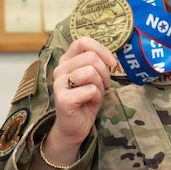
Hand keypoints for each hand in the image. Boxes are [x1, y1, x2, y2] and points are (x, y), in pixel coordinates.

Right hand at [45, 37, 117, 161]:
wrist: (74, 127)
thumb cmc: (86, 100)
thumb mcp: (94, 78)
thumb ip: (97, 64)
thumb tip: (110, 59)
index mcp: (67, 61)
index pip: (83, 42)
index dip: (101, 50)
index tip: (111, 63)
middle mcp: (60, 69)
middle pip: (91, 57)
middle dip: (104, 72)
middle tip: (104, 85)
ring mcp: (59, 83)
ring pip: (91, 72)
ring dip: (100, 85)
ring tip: (95, 94)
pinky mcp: (63, 98)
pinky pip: (90, 89)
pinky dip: (97, 97)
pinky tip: (90, 103)